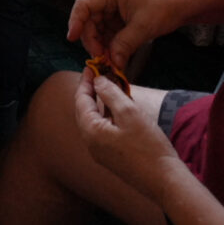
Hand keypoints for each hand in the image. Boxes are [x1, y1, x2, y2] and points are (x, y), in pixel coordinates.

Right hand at [67, 0, 183, 69]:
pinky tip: (114, 56)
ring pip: (96, 28)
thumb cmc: (164, 6)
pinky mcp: (117, 18)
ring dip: (101, 45)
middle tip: (100, 59)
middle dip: (92, 40)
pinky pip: (107, 32)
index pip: (83, 5)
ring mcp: (111, 8)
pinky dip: (109, 44)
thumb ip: (124, 44)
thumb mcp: (144, 27)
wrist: (183, 3)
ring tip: (109, 61)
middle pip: (88, 20)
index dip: (75, 22)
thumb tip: (112, 63)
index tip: (72, 39)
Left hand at [74, 68, 181, 205]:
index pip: (80, 100)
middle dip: (91, 91)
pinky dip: (108, 116)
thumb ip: (111, 94)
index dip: (85, 82)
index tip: (91, 67)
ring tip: (110, 88)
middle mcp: (90, 142)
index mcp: (90, 131)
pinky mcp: (111, 157)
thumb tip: (97, 81)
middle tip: (99, 76)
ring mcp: (100, 152)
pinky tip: (118, 109)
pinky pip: (104, 130)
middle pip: (84, 110)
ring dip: (101, 103)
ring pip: (95, 120)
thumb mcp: (130, 113)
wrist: (166, 181)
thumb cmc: (149, 146)